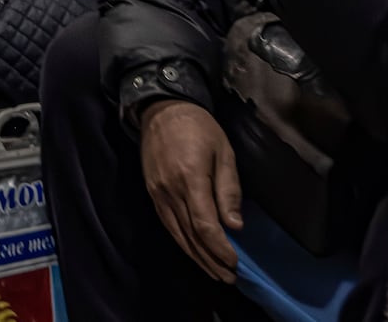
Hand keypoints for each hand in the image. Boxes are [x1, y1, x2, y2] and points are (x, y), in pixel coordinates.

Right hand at [140, 100, 242, 282]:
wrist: (162, 110)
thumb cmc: (199, 127)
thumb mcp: (224, 152)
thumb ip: (228, 189)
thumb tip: (234, 225)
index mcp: (191, 178)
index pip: (205, 225)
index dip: (220, 248)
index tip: (235, 262)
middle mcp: (170, 190)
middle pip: (191, 236)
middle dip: (211, 260)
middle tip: (229, 277)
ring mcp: (158, 193)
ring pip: (177, 234)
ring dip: (197, 257)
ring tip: (215, 272)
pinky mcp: (152, 193)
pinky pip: (167, 224)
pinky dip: (182, 242)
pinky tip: (193, 252)